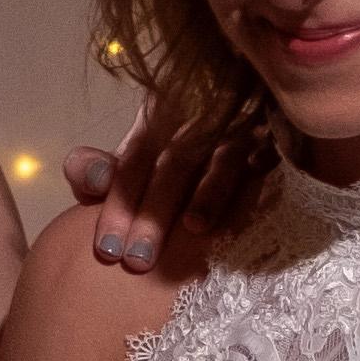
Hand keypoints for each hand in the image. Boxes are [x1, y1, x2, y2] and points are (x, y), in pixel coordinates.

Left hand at [71, 106, 265, 276]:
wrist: (240, 99)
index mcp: (157, 120)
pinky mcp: (273, 135)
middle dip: (153, 213)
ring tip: (194, 229)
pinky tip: (257, 173)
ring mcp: (236, 127)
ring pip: (219, 160)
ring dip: (208, 193)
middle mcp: (195, 121)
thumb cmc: (174, 152)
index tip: (107, 250)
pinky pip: (270, 148)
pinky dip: (262, 161)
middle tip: (137, 261)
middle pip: (172, 165)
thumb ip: (98, 169)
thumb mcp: (134, 157)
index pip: (133, 161)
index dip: (118, 203)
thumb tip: (86, 180)